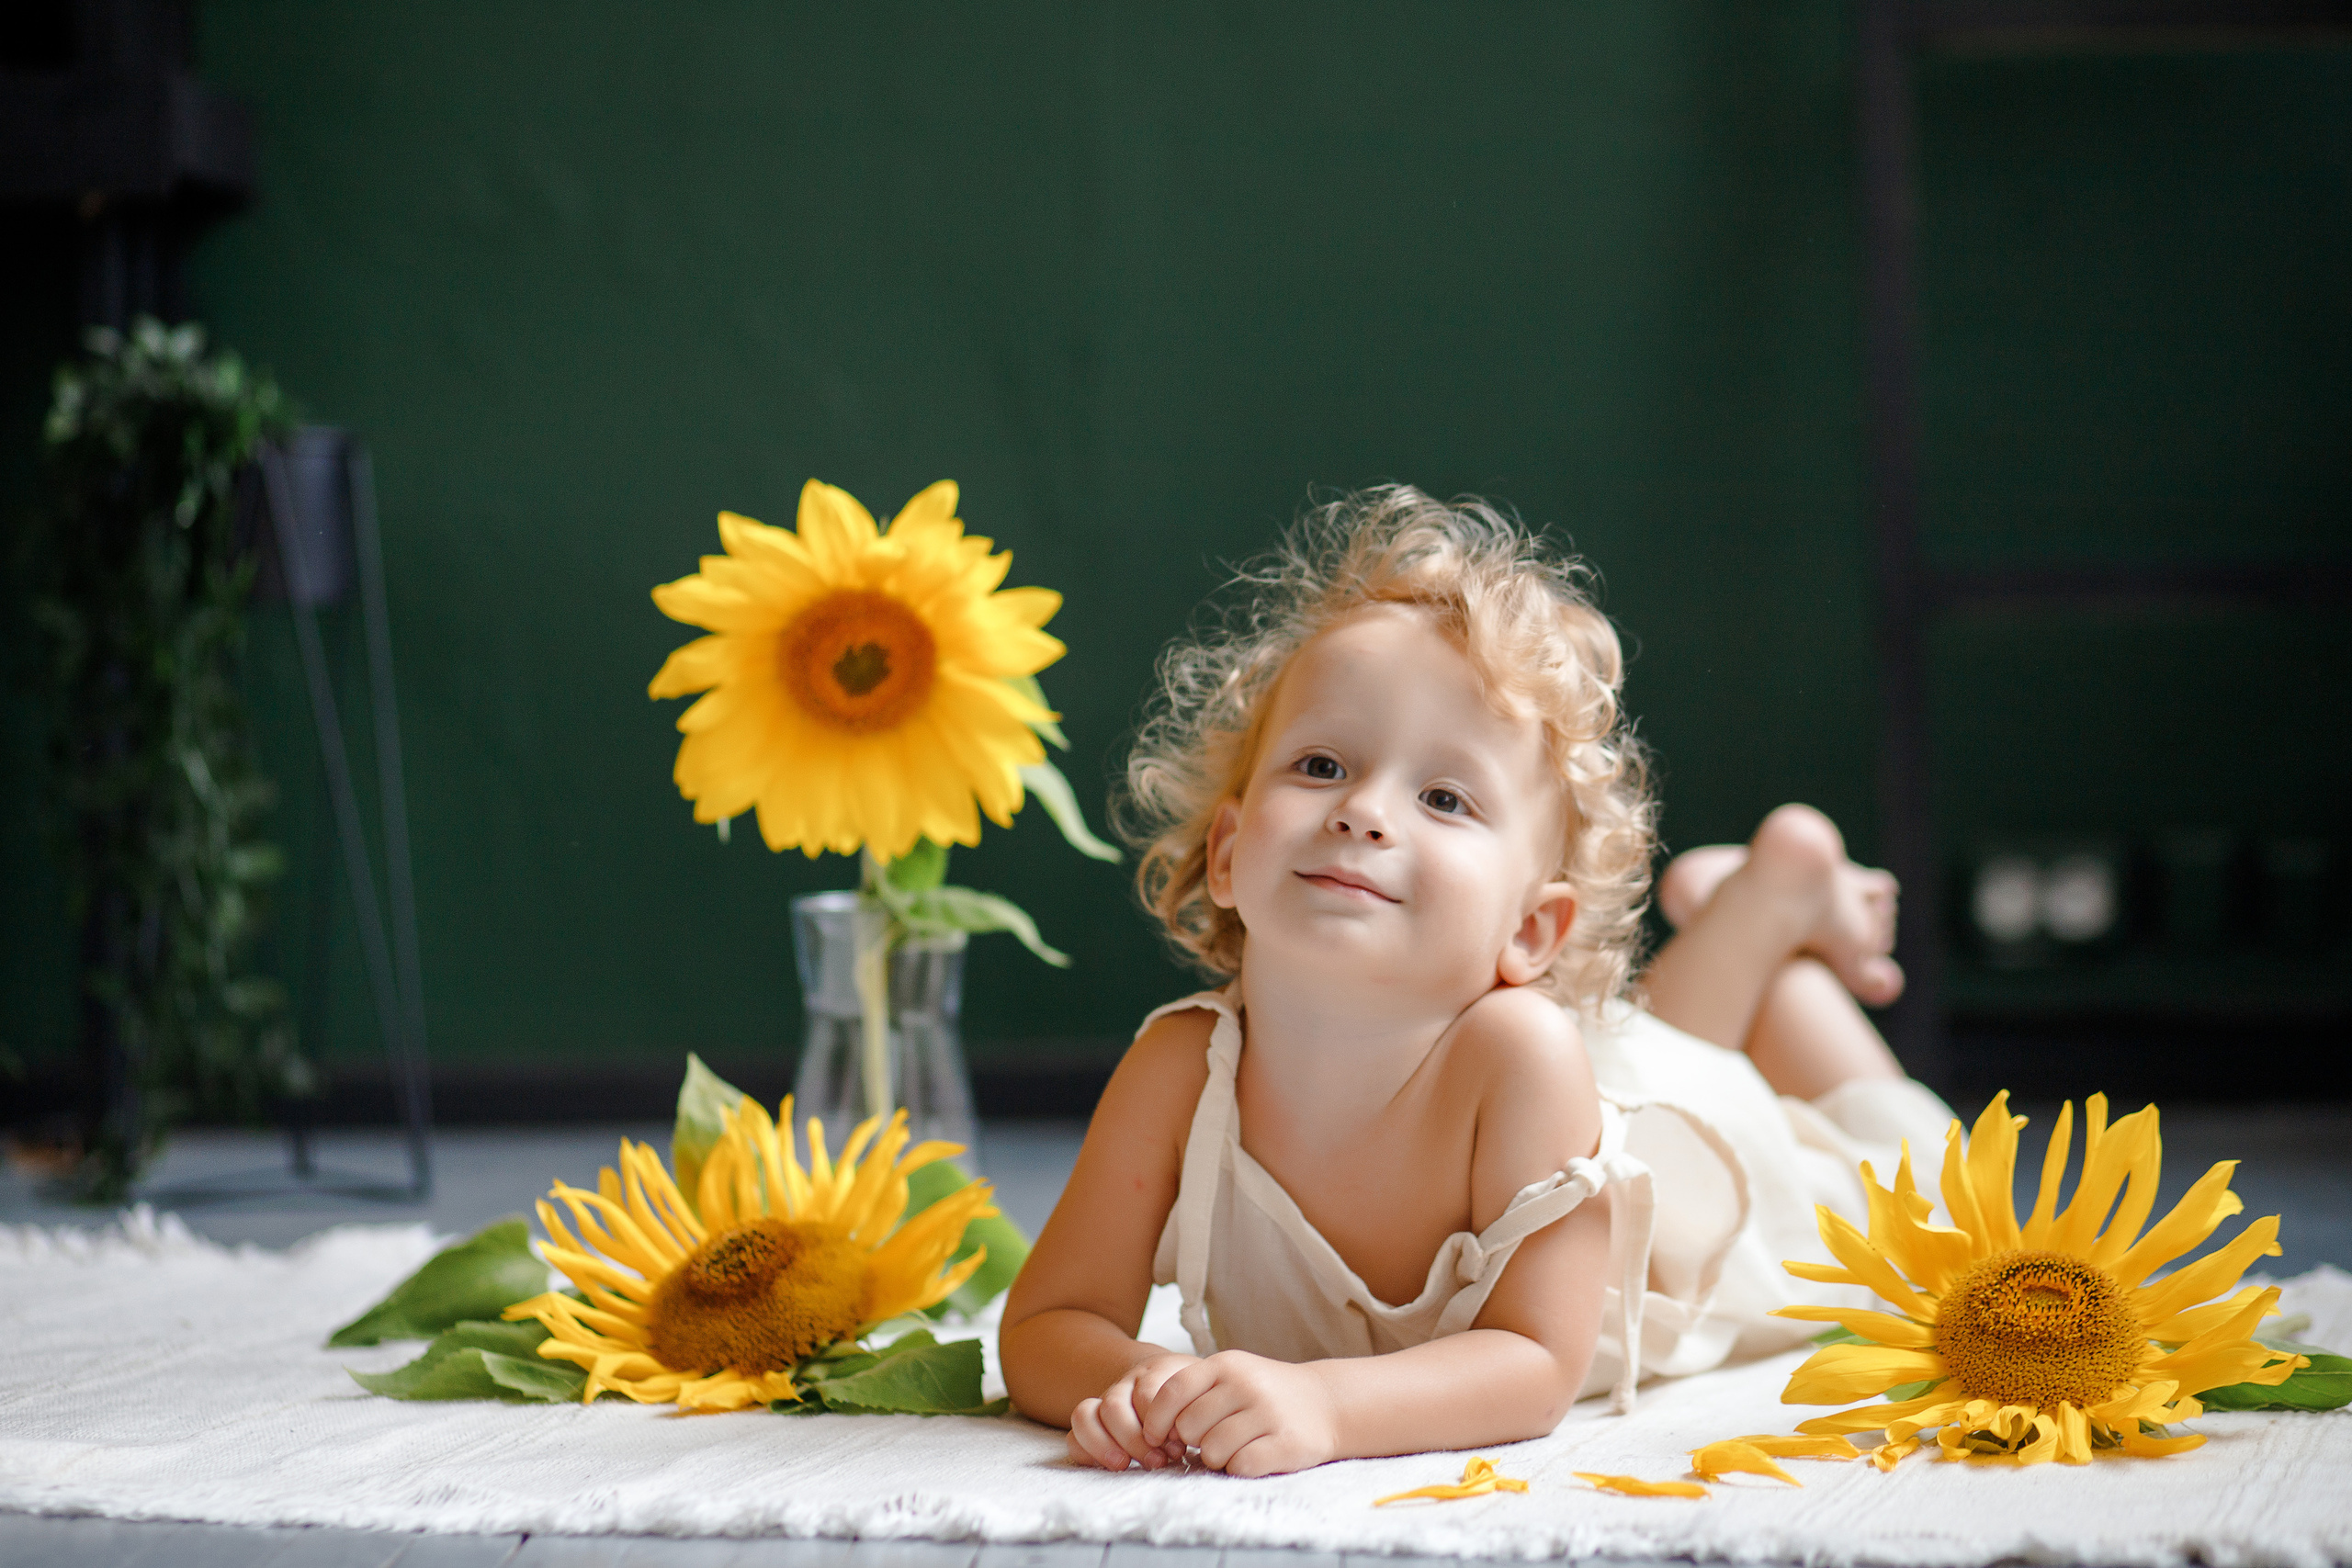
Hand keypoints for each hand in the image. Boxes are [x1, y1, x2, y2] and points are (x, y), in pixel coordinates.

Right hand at [1067, 1352, 1197, 1470]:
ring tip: (1125, 1465)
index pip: (1147, 1394)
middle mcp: (1125, 1383)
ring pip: (1085, 1414)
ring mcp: (1105, 1401)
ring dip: (1104, 1445)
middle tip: (1158, 1460)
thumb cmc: (1194, 1397)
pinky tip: (1114, 1465)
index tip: (1177, 1444)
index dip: (1160, 1421)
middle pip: (1113, 1405)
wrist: (1169, 1380)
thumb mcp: (1204, 1393)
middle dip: (1133, 1438)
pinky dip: (1087, 1452)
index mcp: (1155, 1372)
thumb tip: (1180, 1438)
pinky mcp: (1093, 1422)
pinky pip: (1075, 1434)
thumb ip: (1198, 1407)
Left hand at [1138, 1350, 1338, 1476]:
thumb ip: (1194, 1392)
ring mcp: (1268, 1413)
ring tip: (1235, 1448)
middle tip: (1212, 1440)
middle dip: (1193, 1442)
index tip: (1156, 1437)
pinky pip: (1241, 1466)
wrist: (1327, 1403)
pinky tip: (1253, 1457)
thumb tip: (1153, 1429)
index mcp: (1226, 1364)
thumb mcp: (1231, 1376)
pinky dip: (1240, 1468)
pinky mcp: (1286, 1443)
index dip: (1157, 1419)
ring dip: (1217, 1459)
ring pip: (1212, 1451)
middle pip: (1189, 1427)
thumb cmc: (1265, 1393)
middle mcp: (1246, 1384)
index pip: (1172, 1391)